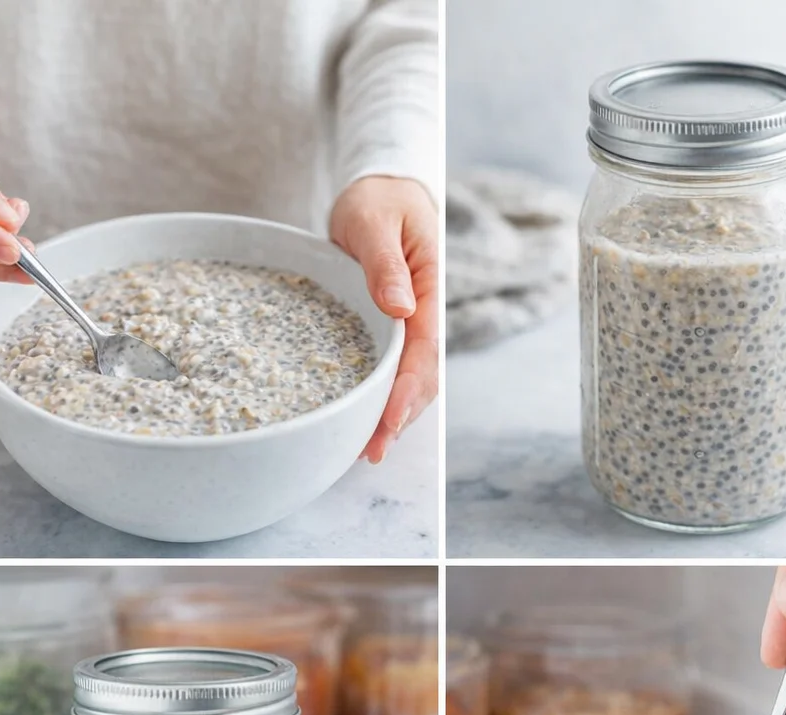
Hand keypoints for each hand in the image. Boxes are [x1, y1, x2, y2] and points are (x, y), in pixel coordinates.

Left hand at [329, 176, 437, 463]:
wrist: (380, 192)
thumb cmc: (379, 200)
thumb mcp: (376, 220)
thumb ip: (387, 264)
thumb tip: (400, 307)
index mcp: (427, 292)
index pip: (423, 352)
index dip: (407, 390)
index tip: (390, 419)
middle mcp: (422, 318)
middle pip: (420, 380)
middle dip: (399, 418)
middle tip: (372, 451)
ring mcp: (408, 329)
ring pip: (407, 383)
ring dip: (390, 418)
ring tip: (365, 450)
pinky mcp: (389, 333)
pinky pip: (389, 372)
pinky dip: (378, 401)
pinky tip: (359, 422)